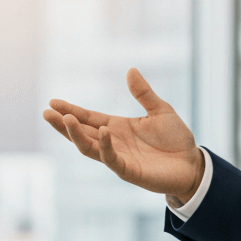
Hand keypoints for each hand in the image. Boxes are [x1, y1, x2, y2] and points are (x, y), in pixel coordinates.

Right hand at [44, 68, 204, 205]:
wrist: (193, 164)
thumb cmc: (176, 139)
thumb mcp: (160, 110)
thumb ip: (144, 93)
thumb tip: (130, 70)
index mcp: (117, 127)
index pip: (88, 118)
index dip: (71, 110)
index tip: (52, 102)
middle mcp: (113, 142)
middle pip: (82, 133)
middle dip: (64, 123)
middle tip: (47, 113)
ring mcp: (119, 158)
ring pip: (90, 148)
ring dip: (76, 135)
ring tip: (65, 119)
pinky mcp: (129, 171)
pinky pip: (112, 159)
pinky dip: (105, 146)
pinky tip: (103, 131)